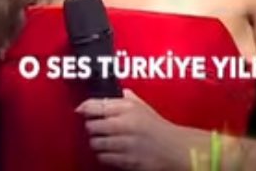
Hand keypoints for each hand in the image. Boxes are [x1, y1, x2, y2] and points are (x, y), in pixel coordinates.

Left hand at [76, 89, 190, 170]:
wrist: (174, 149)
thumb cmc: (157, 127)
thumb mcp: (142, 106)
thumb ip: (124, 98)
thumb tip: (105, 95)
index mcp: (128, 108)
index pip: (96, 105)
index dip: (85, 108)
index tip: (81, 110)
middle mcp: (125, 125)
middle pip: (92, 126)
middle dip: (92, 128)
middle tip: (97, 128)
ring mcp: (125, 144)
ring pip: (96, 143)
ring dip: (97, 143)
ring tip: (104, 141)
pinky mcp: (126, 160)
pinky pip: (104, 157)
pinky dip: (104, 155)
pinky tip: (111, 152)